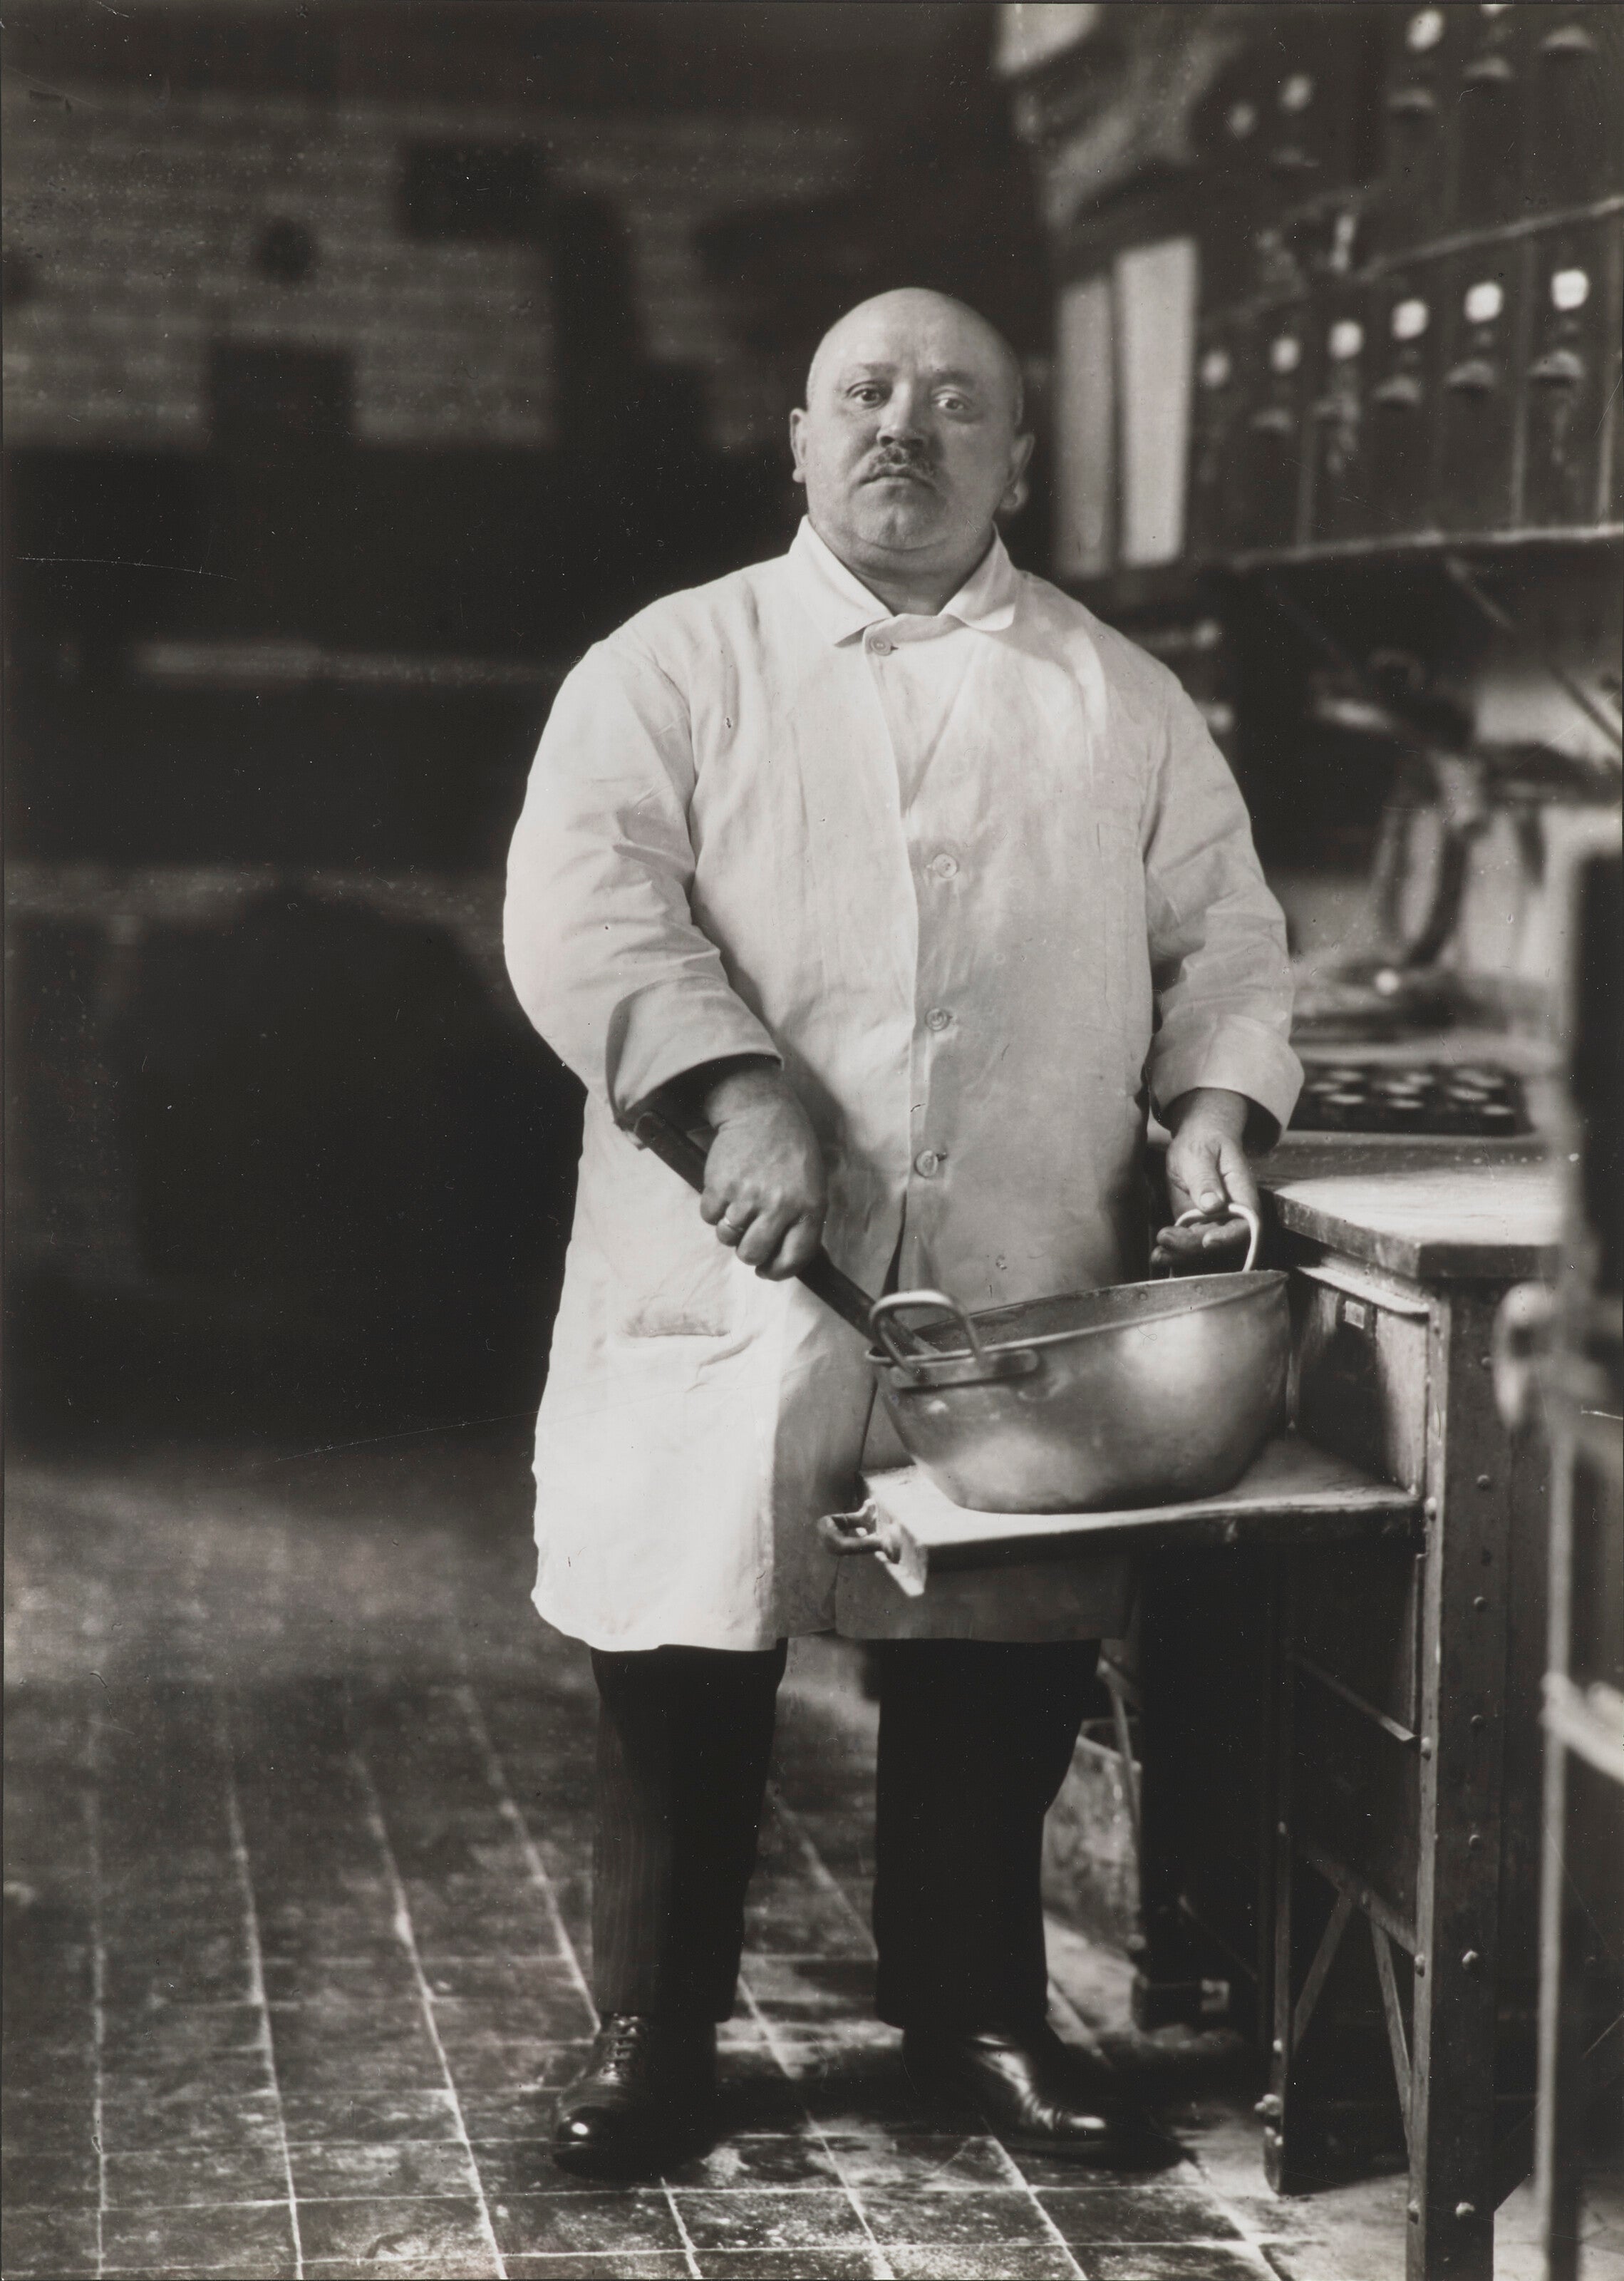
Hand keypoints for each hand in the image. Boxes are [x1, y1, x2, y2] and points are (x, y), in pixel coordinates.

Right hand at [696, 1062, 826, 1279]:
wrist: (761, 1110)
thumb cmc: (790, 1149)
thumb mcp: (812, 1184)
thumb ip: (801, 1220)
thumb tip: (780, 1257)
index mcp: (809, 1207)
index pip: (793, 1258)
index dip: (777, 1271)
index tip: (767, 1270)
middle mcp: (780, 1205)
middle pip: (753, 1254)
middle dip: (747, 1252)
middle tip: (747, 1236)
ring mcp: (749, 1196)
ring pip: (727, 1237)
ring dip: (728, 1228)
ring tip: (737, 1206)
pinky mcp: (721, 1185)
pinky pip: (709, 1216)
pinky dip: (712, 1208)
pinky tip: (725, 1189)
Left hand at [1153, 1087, 1261, 1271]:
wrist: (1196, 1140)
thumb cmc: (1204, 1140)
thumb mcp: (1201, 1153)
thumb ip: (1206, 1178)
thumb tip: (1213, 1205)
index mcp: (1242, 1195)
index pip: (1245, 1224)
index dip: (1229, 1237)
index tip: (1207, 1240)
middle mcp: (1232, 1215)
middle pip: (1220, 1242)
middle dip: (1193, 1246)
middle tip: (1166, 1238)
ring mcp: (1213, 1222)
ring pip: (1202, 1248)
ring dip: (1181, 1255)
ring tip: (1158, 1255)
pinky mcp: (1195, 1225)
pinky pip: (1187, 1243)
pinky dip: (1173, 1252)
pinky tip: (1157, 1255)